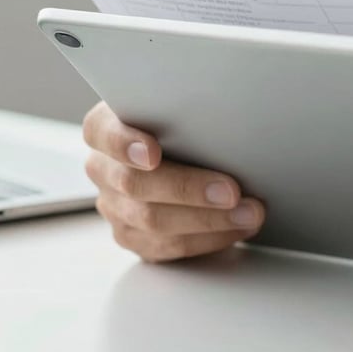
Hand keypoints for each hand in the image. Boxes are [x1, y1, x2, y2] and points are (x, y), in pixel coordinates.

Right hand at [82, 101, 265, 261]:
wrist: (184, 148)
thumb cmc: (181, 120)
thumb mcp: (179, 105)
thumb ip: (186, 109)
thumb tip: (227, 114)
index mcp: (104, 128)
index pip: (103, 132)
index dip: (125, 144)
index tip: (152, 154)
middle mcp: (103, 168)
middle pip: (134, 184)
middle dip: (188, 189)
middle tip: (231, 191)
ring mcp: (114, 205)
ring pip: (152, 221)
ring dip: (209, 219)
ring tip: (249, 212)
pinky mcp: (133, 236)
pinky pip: (167, 246)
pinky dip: (209, 238)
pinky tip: (239, 226)